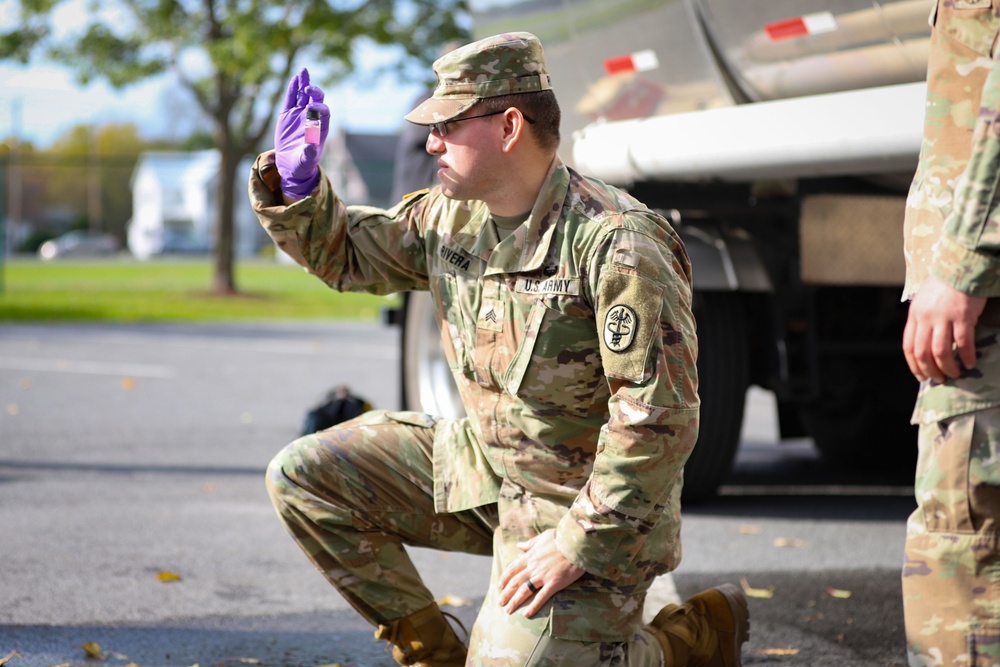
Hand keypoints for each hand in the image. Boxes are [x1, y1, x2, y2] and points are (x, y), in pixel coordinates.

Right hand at [275, 68, 329, 199]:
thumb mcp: (305, 161)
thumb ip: (309, 154)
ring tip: (303, 71)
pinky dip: (293, 89)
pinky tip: (294, 79)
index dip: (320, 107)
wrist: (290, 165)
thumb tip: (311, 147)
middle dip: (314, 91)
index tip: (312, 109)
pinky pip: (291, 99)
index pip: (324, 112)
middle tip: (308, 87)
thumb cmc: (302, 164)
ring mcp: (299, 114)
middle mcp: (312, 118)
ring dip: (304, 83)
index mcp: (320, 127)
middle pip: (317, 99)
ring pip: (303, 95)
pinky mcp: (287, 114)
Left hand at [497, 530, 584, 617]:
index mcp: (531, 556)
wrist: (577, 544)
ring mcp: (543, 576)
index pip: (513, 568)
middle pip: (515, 582)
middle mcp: (534, 567)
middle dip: (506, 593)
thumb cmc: (561, 538)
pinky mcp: (554, 583)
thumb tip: (518, 545)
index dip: (505, 578)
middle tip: (500, 602)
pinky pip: (541, 597)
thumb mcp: (543, 537)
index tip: (500, 585)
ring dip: (515, 601)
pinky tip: (527, 614)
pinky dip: (533, 606)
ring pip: (524, 591)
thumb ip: (530, 543)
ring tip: (508, 610)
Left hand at [903, 276, 986, 381]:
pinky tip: (971, 363)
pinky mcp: (962, 316)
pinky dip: (966, 356)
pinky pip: (963, 342)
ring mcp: (943, 317)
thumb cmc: (944, 285)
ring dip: (948, 367)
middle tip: (940, 380)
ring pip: (940, 352)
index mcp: (914, 316)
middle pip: (922, 353)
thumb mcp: (924, 301)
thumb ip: (922, 320)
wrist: (960, 265)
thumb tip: (923, 343)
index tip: (921, 377)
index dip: (914, 366)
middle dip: (931, 371)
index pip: (909, 347)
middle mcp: (925, 318)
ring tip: (956, 374)